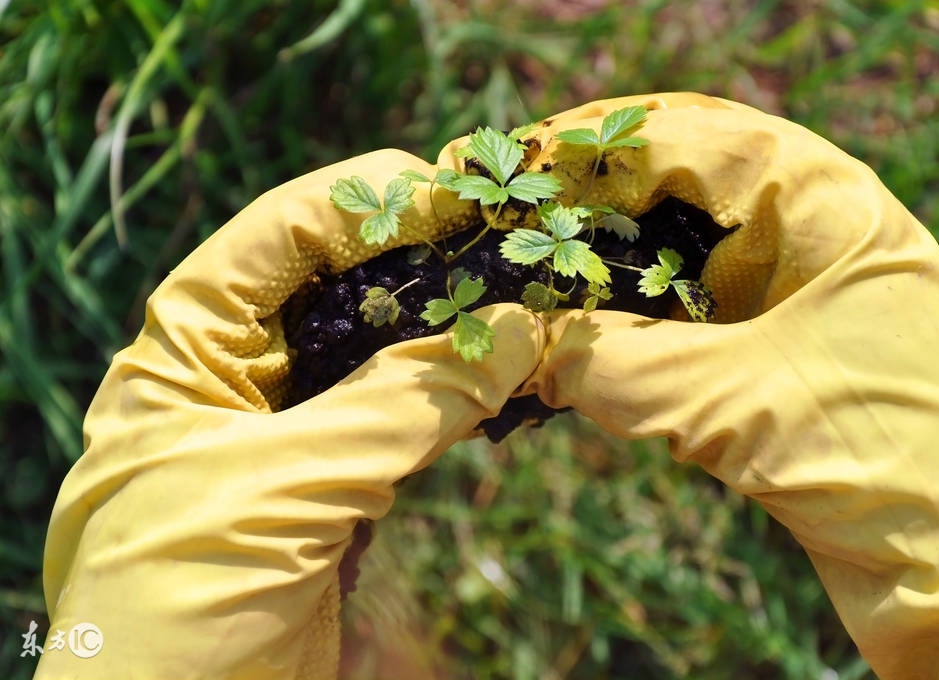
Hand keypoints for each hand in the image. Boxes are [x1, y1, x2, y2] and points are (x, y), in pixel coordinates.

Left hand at [35, 152, 543, 678]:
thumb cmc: (182, 607)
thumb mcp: (283, 489)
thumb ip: (402, 406)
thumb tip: (515, 333)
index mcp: (185, 352)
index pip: (278, 234)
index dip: (365, 202)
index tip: (459, 198)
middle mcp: (233, 378)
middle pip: (337, 286)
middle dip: (422, 265)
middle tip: (509, 251)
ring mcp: (288, 433)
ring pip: (378, 354)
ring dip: (447, 332)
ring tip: (521, 307)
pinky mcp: (332, 487)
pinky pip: (401, 420)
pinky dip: (452, 399)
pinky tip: (501, 382)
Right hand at [521, 94, 938, 678]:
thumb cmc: (897, 462)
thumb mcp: (745, 404)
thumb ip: (623, 368)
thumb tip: (515, 344)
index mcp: (823, 202)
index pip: (683, 137)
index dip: (586, 146)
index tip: (506, 168)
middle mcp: (803, 235)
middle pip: (666, 190)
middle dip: (577, 206)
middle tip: (492, 224)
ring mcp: (786, 299)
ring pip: (663, 263)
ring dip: (590, 276)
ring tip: (510, 285)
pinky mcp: (768, 363)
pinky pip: (674, 329)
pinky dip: (617, 336)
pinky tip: (563, 349)